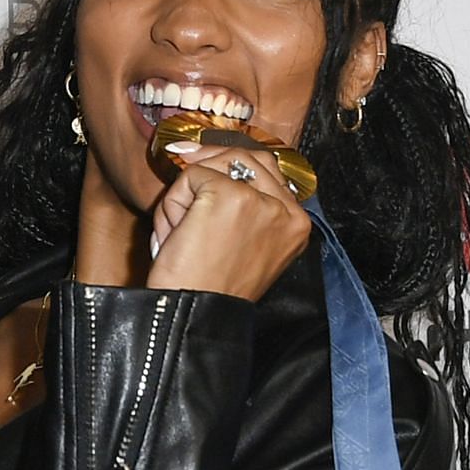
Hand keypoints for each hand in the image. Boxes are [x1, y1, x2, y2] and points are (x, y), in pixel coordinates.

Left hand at [144, 142, 311, 299]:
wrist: (192, 313)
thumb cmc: (208, 286)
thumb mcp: (243, 244)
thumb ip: (245, 207)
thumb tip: (208, 160)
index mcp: (296, 225)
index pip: (267, 169)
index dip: (229, 166)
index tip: (202, 168)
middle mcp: (287, 211)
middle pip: (245, 156)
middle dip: (208, 167)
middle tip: (182, 174)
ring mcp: (261, 201)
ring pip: (213, 166)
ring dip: (187, 195)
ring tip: (181, 231)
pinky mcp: (231, 196)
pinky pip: (190, 177)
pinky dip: (173, 204)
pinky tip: (176, 236)